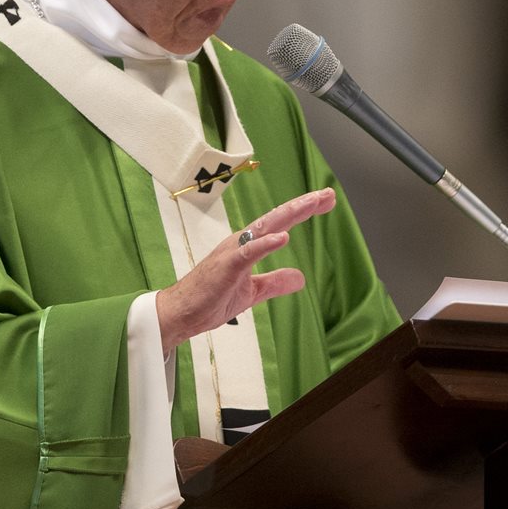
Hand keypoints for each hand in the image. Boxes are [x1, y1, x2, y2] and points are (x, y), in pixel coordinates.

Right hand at [155, 187, 335, 354]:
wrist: (179, 314)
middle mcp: (241, 242)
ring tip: (311, 204)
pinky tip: (283, 237)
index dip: (303, 211)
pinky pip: (247, 252)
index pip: (281, 224)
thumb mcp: (252, 292)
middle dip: (303, 205)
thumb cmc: (209, 299)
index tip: (326, 200)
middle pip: (277, 218)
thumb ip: (275, 282)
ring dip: (289, 214)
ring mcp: (233, 252)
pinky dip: (265, 243)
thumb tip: (301, 278)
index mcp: (248, 246)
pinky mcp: (225, 266)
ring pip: (265, 227)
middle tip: (328, 194)